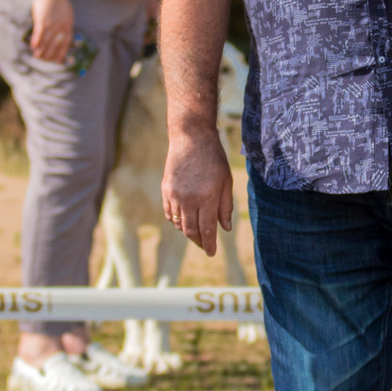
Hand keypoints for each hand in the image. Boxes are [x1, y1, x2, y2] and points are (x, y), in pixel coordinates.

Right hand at [27, 0, 75, 64]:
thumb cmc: (58, 1)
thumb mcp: (66, 13)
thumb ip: (65, 24)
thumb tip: (64, 33)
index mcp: (68, 25)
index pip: (66, 43)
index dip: (62, 52)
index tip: (58, 60)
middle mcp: (60, 27)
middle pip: (55, 44)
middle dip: (50, 54)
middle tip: (45, 61)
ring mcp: (51, 25)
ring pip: (46, 42)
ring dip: (42, 51)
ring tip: (37, 57)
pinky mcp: (42, 21)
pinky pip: (39, 34)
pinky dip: (36, 41)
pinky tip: (33, 47)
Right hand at [162, 126, 234, 256]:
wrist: (191, 137)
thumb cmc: (213, 158)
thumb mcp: (226, 181)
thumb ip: (225, 206)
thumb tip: (224, 228)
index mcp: (207, 197)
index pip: (207, 230)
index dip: (209, 244)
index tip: (212, 253)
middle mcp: (189, 199)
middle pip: (191, 231)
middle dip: (199, 242)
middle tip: (205, 246)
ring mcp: (175, 195)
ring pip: (179, 224)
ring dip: (188, 232)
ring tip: (197, 234)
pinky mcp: (166, 190)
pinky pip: (170, 213)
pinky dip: (177, 221)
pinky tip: (184, 221)